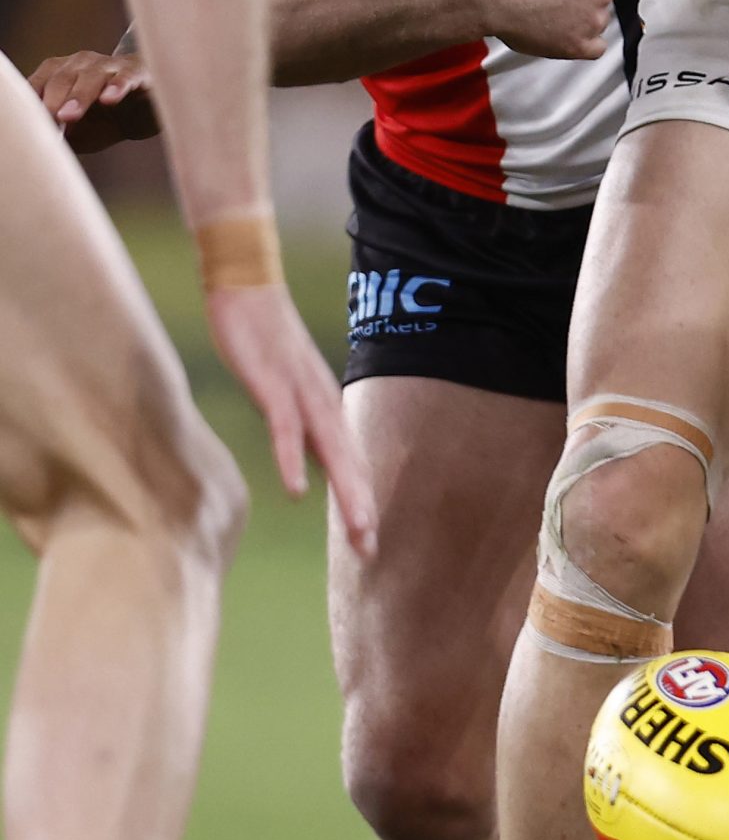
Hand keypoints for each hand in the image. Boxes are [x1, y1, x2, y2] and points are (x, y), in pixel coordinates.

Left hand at [27, 50, 158, 154]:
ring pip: (90, 77)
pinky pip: (125, 78)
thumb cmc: (107, 119)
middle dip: (53, 102)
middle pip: (61, 80)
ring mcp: (109, 65)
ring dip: (78, 96)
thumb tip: (43, 148)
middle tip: (49, 123)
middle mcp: (80, 63)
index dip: (33, 105)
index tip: (32, 128)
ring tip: (69, 116)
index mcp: (59, 73)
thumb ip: (60, 134)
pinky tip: (108, 100)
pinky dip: (117, 87)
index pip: (38, 85)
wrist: (149, 109)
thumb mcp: (80, 130)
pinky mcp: (137, 72)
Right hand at [203, 283, 378, 556]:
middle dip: (360, 510)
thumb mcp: (287, 390)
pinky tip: (298, 490)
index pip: (349, 465)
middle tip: (370, 552)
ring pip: (330, 453)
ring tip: (357, 530)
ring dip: (345, 492)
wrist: (248, 286)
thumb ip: (300, 425)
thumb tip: (309, 460)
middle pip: (349, 466)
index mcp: (326, 410)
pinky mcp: (274, 385)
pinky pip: (285, 429)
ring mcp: (301, 396)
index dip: (358, 504)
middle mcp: (323, 406)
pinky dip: (292, 460)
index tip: (366, 544)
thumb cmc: (265, 339)